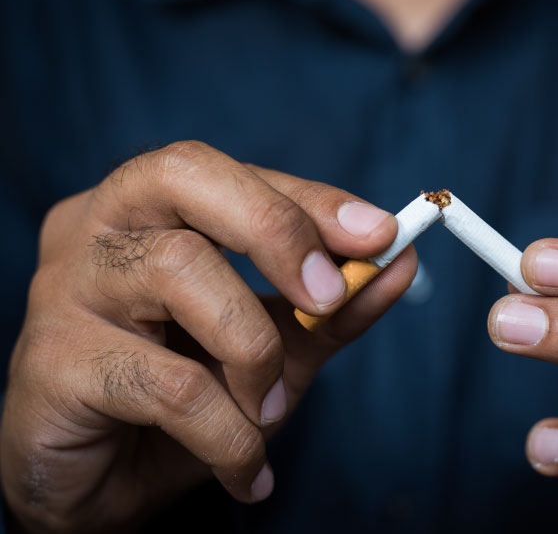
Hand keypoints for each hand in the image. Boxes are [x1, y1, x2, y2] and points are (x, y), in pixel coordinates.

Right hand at [0, 141, 416, 532]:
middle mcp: (96, 227)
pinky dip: (230, 432)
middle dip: (276, 228)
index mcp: (148, 208)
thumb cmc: (186, 400)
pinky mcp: (53, 362)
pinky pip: (171, 384)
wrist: (108, 486)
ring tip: (272, 411)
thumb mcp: (278, 347)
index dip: (309, 199)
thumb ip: (333, 306)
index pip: (230, 173)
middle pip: (184, 175)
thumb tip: (402, 261)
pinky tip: (244, 469)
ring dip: (255, 352)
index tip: (381, 234)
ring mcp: (65, 288)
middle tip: (327, 295)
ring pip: (180, 271)